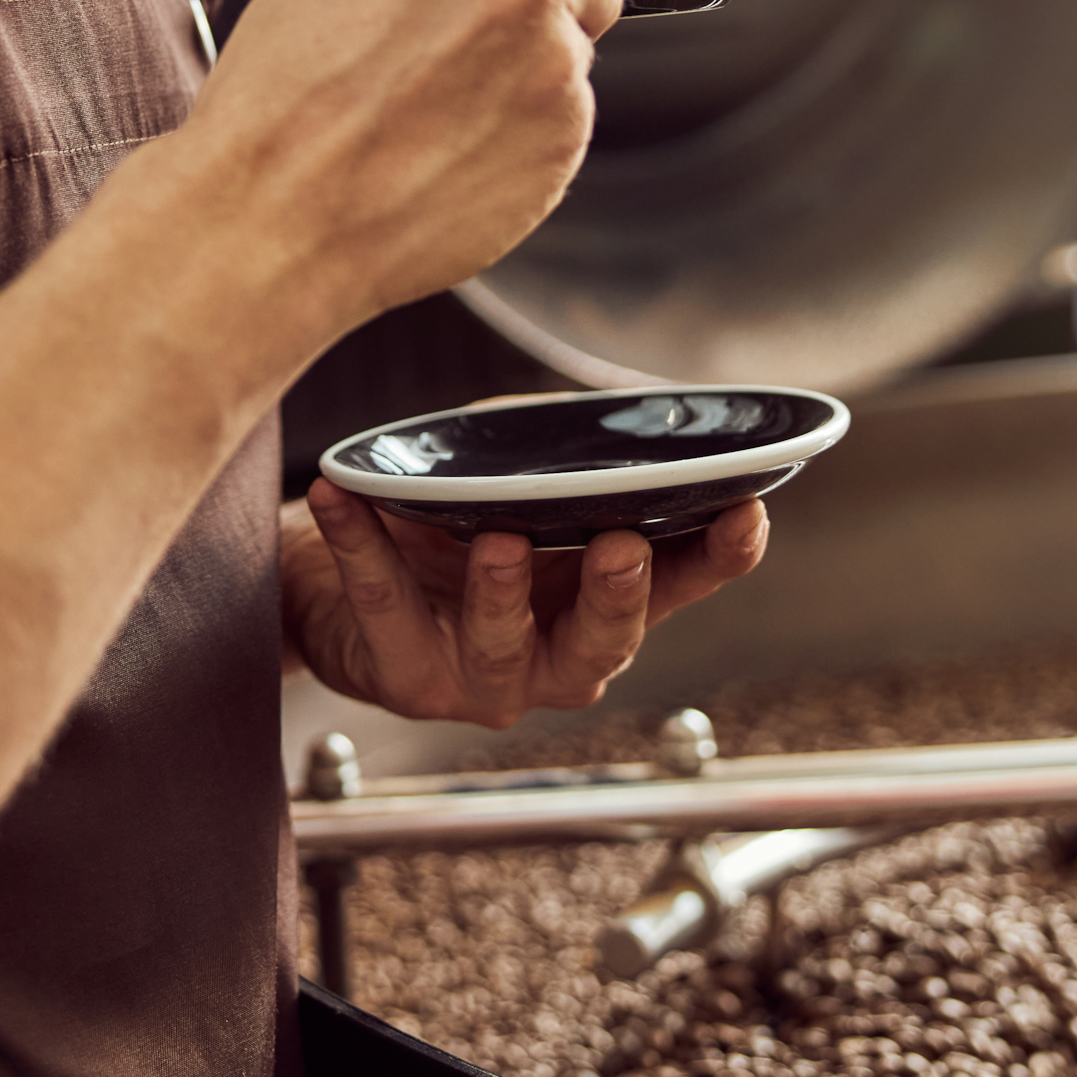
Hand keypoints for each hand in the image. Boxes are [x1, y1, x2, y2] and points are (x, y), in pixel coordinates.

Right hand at [169, 0, 632, 331]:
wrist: (272, 215)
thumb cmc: (286, 92)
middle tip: (466, 37)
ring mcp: (551, 62)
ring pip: (573, 51)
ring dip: (528, 70)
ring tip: (433, 102)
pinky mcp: (564, 140)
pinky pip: (562, 121)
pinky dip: (522, 132)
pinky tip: (448, 143)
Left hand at [281, 481, 768, 728]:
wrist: (327, 577)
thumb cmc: (441, 525)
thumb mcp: (513, 481)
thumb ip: (566, 451)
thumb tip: (635, 399)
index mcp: (597, 602)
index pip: (679, 583)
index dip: (719, 556)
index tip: (749, 512)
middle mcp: (554, 654)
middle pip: (604, 641)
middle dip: (616, 596)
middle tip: (621, 544)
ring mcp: (482, 678)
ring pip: (502, 646)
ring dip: (501, 593)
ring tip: (496, 542)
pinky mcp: (404, 678)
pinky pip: (383, 604)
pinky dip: (361, 545)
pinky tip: (344, 492)